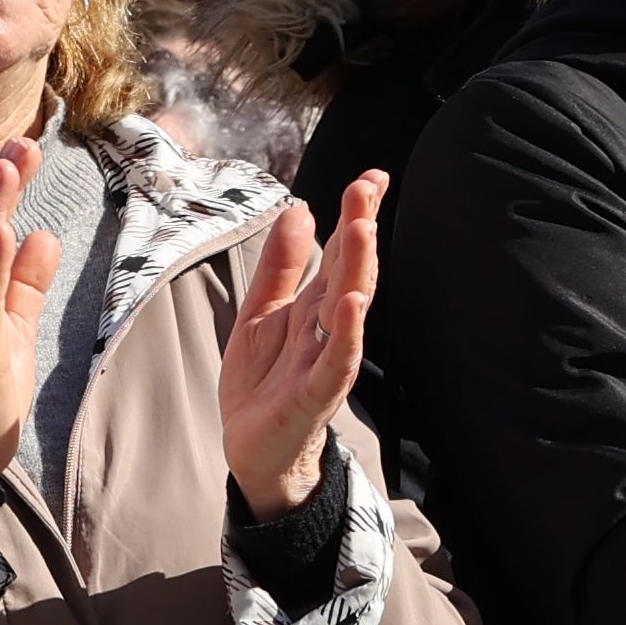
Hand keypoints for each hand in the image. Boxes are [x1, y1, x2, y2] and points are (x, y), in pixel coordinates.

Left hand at [217, 175, 385, 520]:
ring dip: (357, 270)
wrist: (252, 448)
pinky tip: (353, 305)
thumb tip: (300, 209)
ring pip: (347, 308)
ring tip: (363, 229)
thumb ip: (280, 265)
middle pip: (348, 271)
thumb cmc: (264, 380)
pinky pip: (337, 361)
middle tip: (369, 186)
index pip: (339, 252)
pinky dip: (347, 333)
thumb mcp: (260, 312)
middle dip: (360, 228)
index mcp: (314, 305)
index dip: (355, 215)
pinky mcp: (315, 393)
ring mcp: (325, 359)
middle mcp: (328, 327)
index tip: (372, 176)